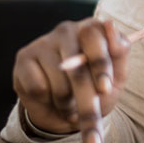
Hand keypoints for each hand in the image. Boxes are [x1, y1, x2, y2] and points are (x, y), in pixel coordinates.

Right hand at [13, 18, 130, 142]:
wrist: (69, 111)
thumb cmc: (98, 86)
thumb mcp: (117, 74)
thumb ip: (119, 51)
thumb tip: (109, 24)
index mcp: (92, 28)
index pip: (95, 38)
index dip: (100, 65)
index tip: (105, 89)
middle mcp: (67, 30)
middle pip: (75, 64)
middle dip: (85, 95)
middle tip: (90, 117)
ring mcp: (44, 43)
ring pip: (58, 82)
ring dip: (68, 104)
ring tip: (72, 107)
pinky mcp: (24, 59)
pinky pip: (38, 88)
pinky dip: (48, 102)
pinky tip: (52, 100)